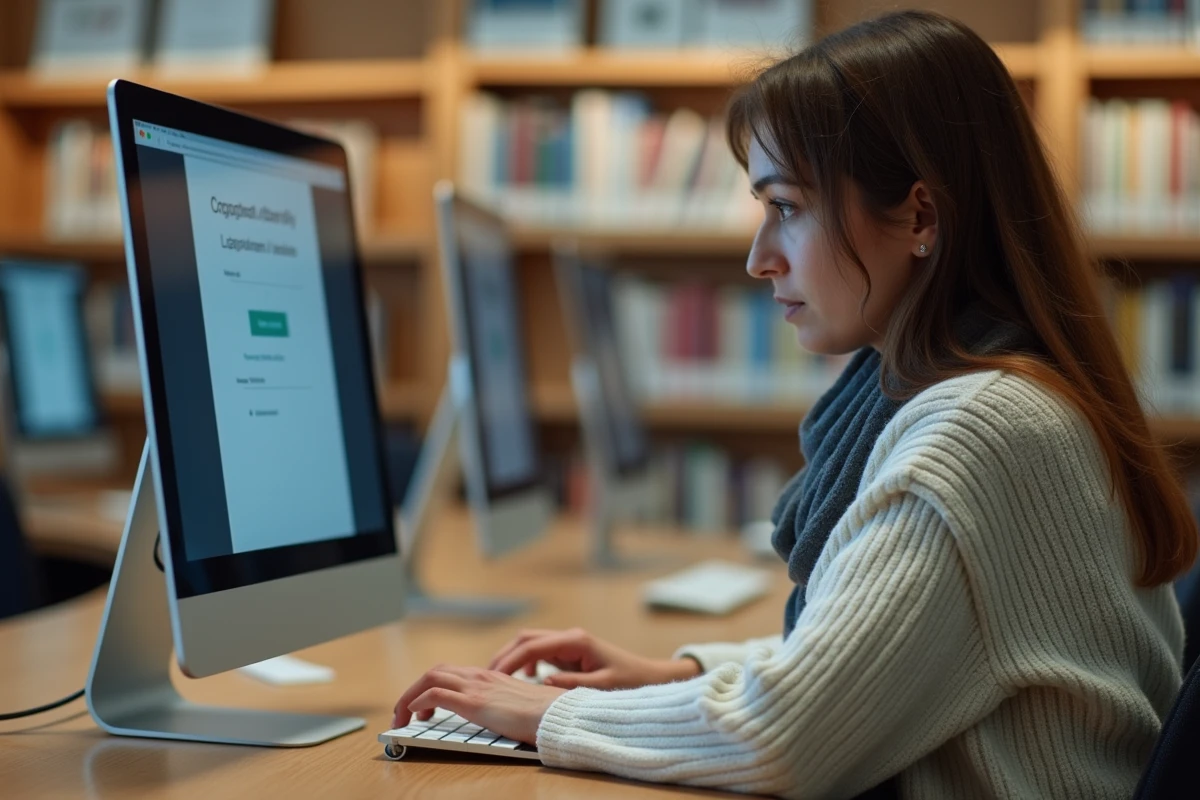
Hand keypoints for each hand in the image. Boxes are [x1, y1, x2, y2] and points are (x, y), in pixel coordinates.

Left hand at [392, 664, 566, 744]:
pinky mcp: (475, 702)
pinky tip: (415, 716)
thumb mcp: (515, 705)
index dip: (429, 688)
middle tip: (404, 714)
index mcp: (490, 677)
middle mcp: (480, 676)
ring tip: (403, 718)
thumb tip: (491, 716)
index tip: (421, 709)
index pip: (450, 673)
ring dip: (409, 697)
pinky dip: (418, 701)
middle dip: (412, 691)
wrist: (557, 715)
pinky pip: (436, 693)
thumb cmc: (542, 714)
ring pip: (430, 677)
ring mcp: (476, 687)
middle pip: (435, 671)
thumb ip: (500, 704)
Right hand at [488, 627, 701, 690]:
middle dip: (504, 656)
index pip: (532, 646)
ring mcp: (568, 644)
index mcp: (575, 641)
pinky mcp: (569, 654)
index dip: (509, 662)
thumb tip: (542, 683)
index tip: (492, 678)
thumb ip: (572, 685)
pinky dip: (524, 664)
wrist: (651, 678)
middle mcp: (569, 637)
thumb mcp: (603, 687)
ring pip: (530, 644)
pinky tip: (521, 682)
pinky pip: (539, 654)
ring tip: (496, 681)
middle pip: (525, 639)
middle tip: (485, 679)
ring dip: (512, 659)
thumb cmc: (632, 683)